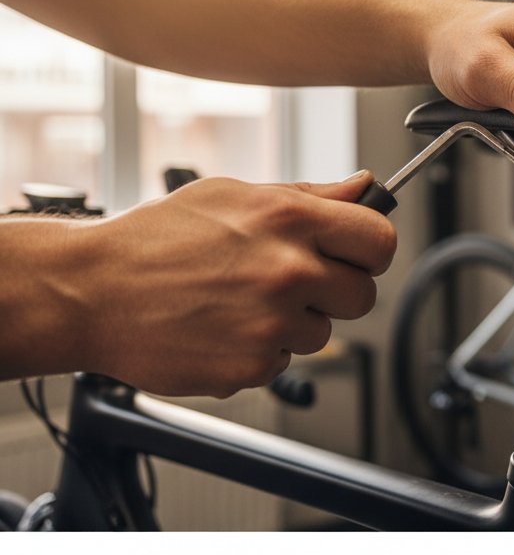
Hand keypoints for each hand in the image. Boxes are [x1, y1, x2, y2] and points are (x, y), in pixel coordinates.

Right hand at [70, 171, 394, 397]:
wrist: (91, 291)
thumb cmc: (157, 237)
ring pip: (322, 332)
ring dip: (294, 322)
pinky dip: (259, 351)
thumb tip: (364, 187)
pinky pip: (282, 362)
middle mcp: (288, 271)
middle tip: (293, 282)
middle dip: (336, 290)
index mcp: (289, 219)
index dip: (370, 249)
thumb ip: (310, 195)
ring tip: (241, 301)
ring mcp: (270, 323)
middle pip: (362, 295)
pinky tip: (223, 327)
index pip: (380, 240)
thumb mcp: (234, 194)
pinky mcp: (250, 367)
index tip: (356, 254)